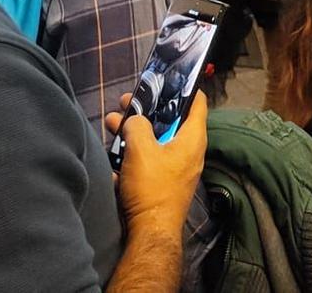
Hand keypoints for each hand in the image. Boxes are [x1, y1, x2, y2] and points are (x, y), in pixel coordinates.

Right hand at [110, 93, 205, 231]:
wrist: (150, 231)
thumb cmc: (152, 187)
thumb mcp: (140, 148)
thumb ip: (137, 126)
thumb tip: (134, 120)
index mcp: (193, 138)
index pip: (198, 103)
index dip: (185, 88)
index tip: (169, 79)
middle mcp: (190, 151)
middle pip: (171, 121)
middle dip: (148, 109)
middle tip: (128, 101)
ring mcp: (178, 167)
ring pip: (158, 140)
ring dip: (136, 130)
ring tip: (113, 122)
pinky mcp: (165, 182)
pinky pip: (152, 158)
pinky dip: (137, 150)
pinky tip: (116, 149)